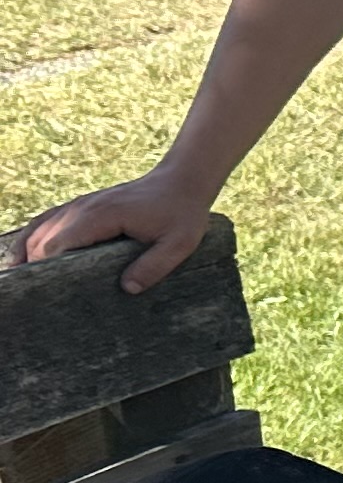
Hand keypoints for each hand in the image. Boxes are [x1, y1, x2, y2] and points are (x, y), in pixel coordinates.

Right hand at [15, 172, 216, 291]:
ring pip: (38, 231)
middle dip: (36, 269)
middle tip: (38, 301)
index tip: (50, 296)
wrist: (181, 181)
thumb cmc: (182, 213)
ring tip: (22, 285)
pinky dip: (30, 239)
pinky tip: (20, 258)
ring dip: (27, 255)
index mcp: (101, 217)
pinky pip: (45, 221)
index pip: (58, 246)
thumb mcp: (179, 244)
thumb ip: (154, 266)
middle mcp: (82, 208)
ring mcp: (78, 205)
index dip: (49, 272)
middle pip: (42, 242)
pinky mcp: (80, 206)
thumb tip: (127, 289)